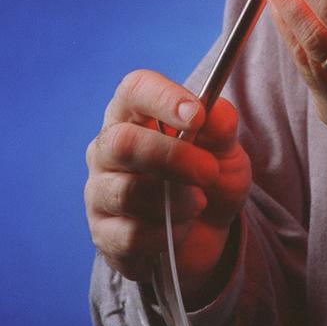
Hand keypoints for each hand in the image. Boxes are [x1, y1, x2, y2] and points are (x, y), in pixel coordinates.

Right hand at [85, 69, 250, 299]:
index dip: (163, 98)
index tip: (197, 115)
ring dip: (174, 200)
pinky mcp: (104, 234)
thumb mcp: (226, 150)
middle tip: (209, 171)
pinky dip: (167, 234)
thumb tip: (213, 112)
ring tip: (199, 204)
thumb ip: (221, 127)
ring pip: (125, 192)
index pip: (134, 90)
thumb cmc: (207, 177)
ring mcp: (100, 192)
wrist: (208, 233)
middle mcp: (107, 149)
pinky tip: (181, 229)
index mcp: (135, 115)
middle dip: (173, 157)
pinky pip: (130, 235)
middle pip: (122, 142)